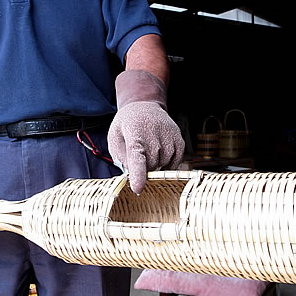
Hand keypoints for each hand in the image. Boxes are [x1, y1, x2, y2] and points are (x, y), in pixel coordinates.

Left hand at [108, 70, 184, 193]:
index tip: (138, 189)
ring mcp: (169, 137)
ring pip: (163, 165)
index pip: (137, 158)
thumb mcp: (115, 137)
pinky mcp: (180, 140)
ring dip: (155, 164)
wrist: (145, 106)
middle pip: (151, 166)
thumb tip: (133, 175)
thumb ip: (121, 158)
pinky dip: (166, 163)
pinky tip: (159, 152)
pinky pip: (175, 162)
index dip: (138, 175)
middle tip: (138, 153)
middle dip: (143, 167)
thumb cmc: (127, 125)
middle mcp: (154, 134)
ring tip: (148, 148)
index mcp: (135, 133)